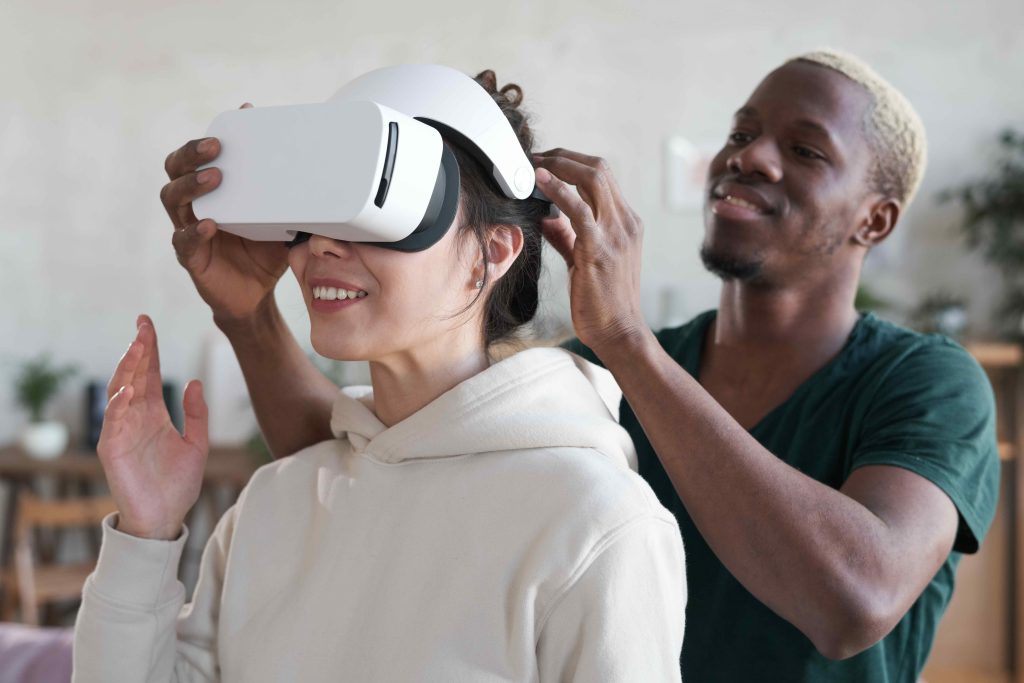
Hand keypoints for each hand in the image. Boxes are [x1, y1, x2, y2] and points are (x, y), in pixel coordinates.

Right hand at [97, 316, 208, 539]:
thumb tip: (194, 381)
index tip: (147, 323)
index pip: (148, 374)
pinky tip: (130, 389)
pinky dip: (119, 404)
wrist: (166, 518)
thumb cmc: (178, 484)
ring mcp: (122, 431)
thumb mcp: (197, 444)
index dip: (149, 349)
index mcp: (154, 414)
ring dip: (127, 369)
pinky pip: (113, 422)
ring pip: (120, 392)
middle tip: (143, 326)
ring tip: (138, 347)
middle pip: (133, 376)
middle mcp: (135, 418)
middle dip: (137, 350)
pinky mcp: (113, 449)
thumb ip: (196, 413)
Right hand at [161, 103, 288, 326]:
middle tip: (214, 146)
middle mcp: (195, 206)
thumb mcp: (283, 222)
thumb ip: (291, 199)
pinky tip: (210, 224)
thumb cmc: (265, 254)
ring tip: (215, 177)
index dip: (212, 135)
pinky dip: (194, 231)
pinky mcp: (191, 258)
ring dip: (191, 185)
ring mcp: (189, 230)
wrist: (256, 297)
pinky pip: (184, 241)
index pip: (199, 156)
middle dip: (191, 153)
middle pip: (175, 169)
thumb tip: (323, 174)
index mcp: (214, 192)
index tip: (237, 117)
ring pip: (172, 199)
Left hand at [532, 149, 650, 354]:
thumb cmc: (602, 302)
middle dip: (564, 156)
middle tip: (535, 157)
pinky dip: (558, 189)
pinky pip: (579, 209)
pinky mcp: (600, 248)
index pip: (602, 177)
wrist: (619, 332)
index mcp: (625, 223)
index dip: (572, 163)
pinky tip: (540, 181)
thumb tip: (547, 218)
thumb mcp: (584, 260)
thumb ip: (568, 236)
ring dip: (560, 165)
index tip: (545, 163)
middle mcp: (625, 222)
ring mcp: (616, 233)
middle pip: (598, 168)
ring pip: (593, 178)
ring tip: (533, 163)